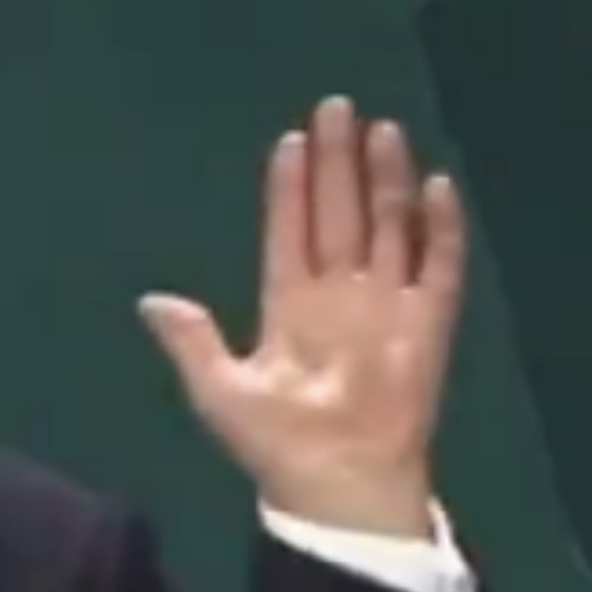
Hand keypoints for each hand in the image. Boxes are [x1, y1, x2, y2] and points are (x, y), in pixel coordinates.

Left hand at [141, 96, 466, 539]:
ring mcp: (387, 305)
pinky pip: (440, 265)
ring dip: (385, 180)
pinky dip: (440, 226)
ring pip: (389, 226)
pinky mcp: (429, 323)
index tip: (290, 141)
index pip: (290, 232)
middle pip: (341, 214)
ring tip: (382, 129)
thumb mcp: (220, 392)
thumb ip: (192, 342)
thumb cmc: (277, 444)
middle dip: (338, 163)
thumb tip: (151, 300)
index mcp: (289, 308)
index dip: (290, 189)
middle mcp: (340, 296)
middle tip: (336, 106)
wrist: (337, 484)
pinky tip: (436, 184)